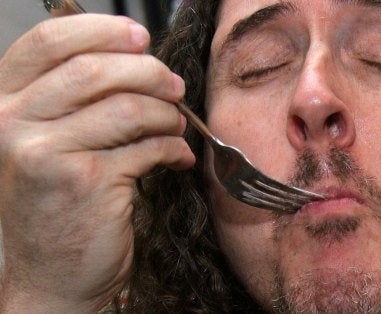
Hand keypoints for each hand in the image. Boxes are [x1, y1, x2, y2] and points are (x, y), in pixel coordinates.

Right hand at [0, 14, 194, 311]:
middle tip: (174, 86)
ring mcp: (47, 153)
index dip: (102, 30)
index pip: (47, 41)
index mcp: (5, 104)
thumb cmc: (57, 208)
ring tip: (176, 125)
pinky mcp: (87, 182)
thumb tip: (139, 60)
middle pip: (95, 68)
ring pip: (128, 107)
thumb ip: (76, 101)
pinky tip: (177, 156)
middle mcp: (14, 123)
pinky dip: (174, 147)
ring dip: (167, 113)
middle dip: (149, 72)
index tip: (140, 37)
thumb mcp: (49, 145)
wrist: (51, 278)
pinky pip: (148, 146)